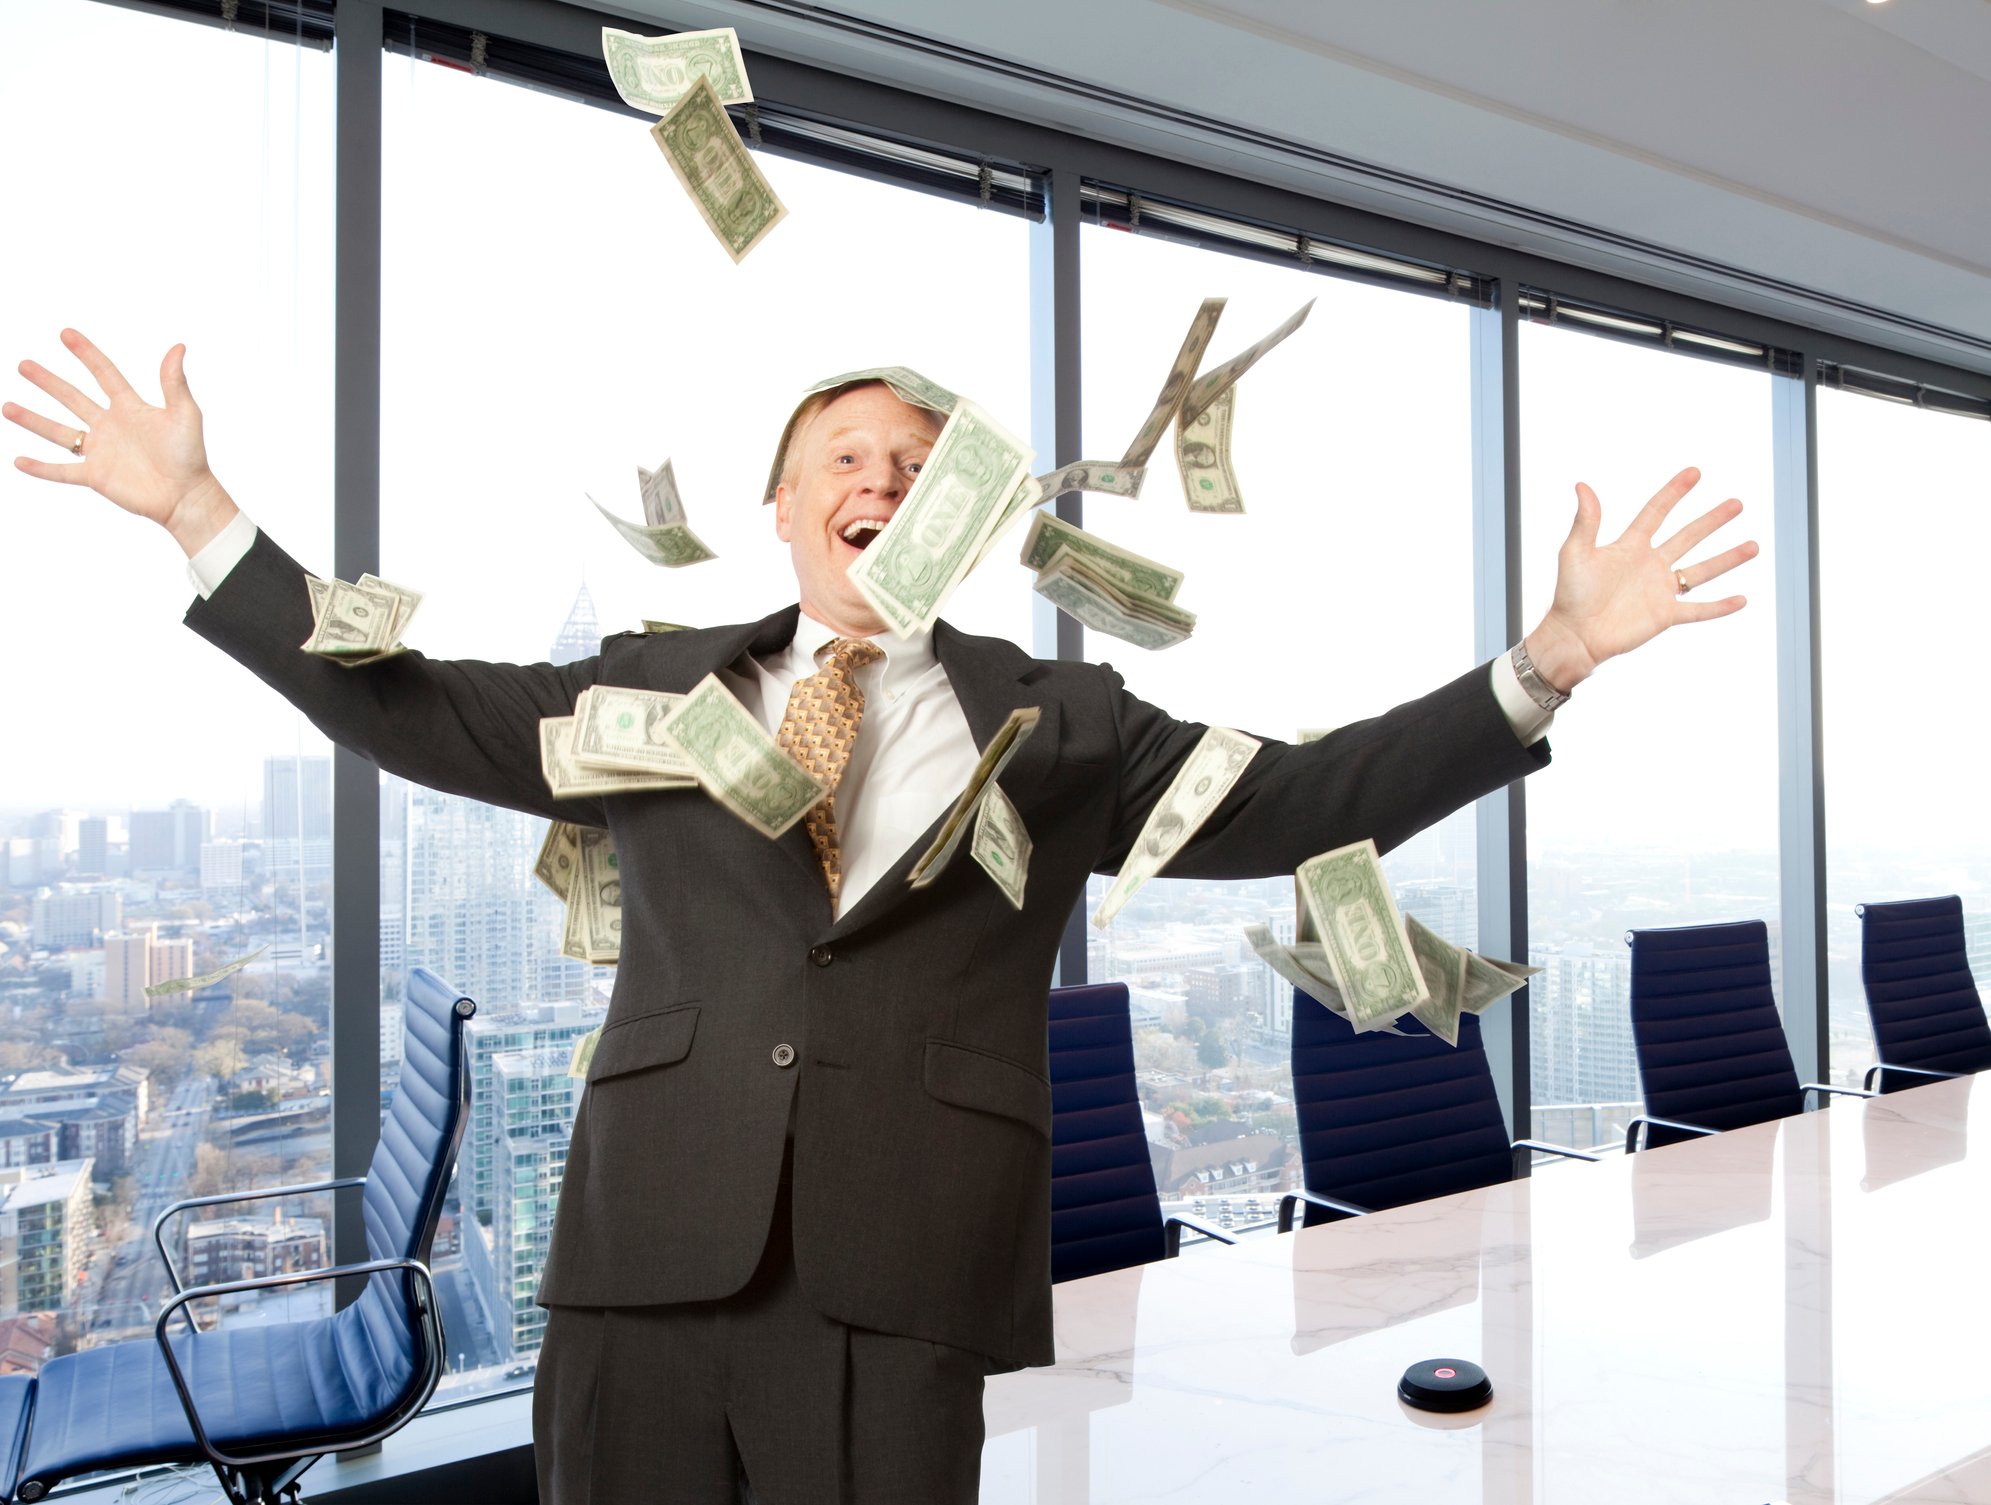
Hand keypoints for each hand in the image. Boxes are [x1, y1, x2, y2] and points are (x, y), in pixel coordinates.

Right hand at [6, 328, 237, 554]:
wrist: (187, 495)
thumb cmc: (190, 455)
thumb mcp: (184, 414)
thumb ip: (174, 382)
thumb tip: (178, 347)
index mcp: (131, 408)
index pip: (104, 374)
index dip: (86, 354)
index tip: (66, 334)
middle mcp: (111, 426)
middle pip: (73, 398)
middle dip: (48, 382)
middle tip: (23, 365)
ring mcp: (101, 451)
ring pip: (60, 432)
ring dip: (34, 420)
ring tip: (8, 407)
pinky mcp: (96, 476)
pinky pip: (62, 471)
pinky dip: (40, 468)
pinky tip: (19, 461)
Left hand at [1524, 466, 1756, 692]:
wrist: (1574, 635)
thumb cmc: (1570, 594)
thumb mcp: (1576, 552)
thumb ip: (1586, 521)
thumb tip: (1582, 485)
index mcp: (1630, 546)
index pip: (1656, 513)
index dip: (1674, 493)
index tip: (1694, 472)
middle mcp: (1649, 565)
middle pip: (1687, 536)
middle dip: (1712, 520)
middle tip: (1737, 504)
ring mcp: (1660, 590)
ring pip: (1701, 571)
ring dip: (1727, 559)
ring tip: (1754, 546)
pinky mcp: (1665, 616)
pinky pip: (1699, 610)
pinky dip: (1720, 607)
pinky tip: (1742, 599)